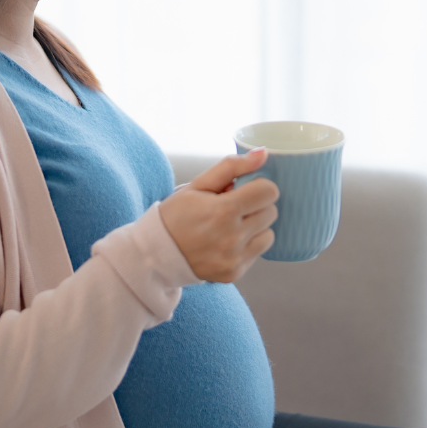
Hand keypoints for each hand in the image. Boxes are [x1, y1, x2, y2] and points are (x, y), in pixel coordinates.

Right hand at [157, 149, 278, 282]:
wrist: (155, 254)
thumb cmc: (175, 215)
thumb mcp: (198, 185)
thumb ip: (232, 166)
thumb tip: (263, 154)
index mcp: (223, 211)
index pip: (269, 192)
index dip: (259, 187)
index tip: (246, 190)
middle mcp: (232, 238)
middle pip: (271, 213)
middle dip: (256, 206)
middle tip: (234, 208)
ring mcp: (234, 258)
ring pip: (269, 235)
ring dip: (256, 228)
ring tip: (232, 226)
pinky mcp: (235, 273)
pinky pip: (257, 253)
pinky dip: (247, 246)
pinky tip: (226, 243)